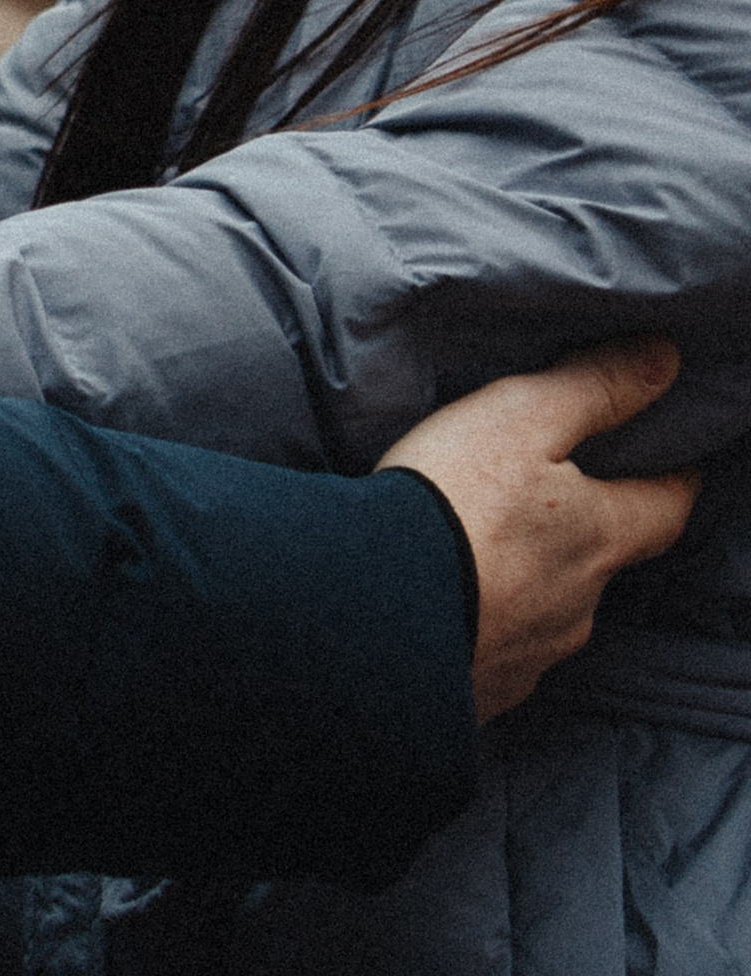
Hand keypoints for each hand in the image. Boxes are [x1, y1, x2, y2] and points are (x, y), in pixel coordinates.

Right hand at [379, 337, 698, 719]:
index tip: (676, 461)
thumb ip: (593, 387)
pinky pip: (500, 650)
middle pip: (604, 562)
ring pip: (552, 609)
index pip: (665, 508)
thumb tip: (665, 360)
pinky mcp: (484, 688)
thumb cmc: (453, 501)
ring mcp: (534, 654)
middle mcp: (580, 605)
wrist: (373, 613)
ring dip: (532, 581)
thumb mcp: (521, 417)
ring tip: (486, 552)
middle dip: (587, 533)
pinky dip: (488, 623)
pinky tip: (455, 607)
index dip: (674, 479)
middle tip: (553, 499)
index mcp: (598, 538)